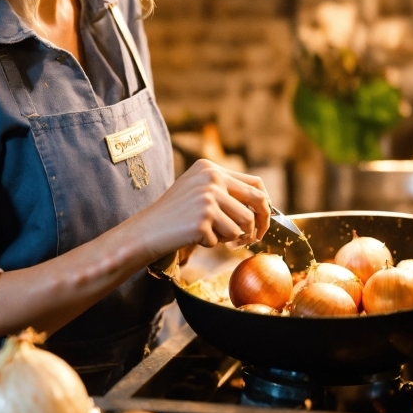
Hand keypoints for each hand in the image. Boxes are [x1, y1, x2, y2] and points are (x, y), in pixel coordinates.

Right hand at [138, 159, 271, 259]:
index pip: (254, 183)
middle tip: (256, 238)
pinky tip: (195, 237)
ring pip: (243, 225)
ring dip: (232, 237)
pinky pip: (224, 239)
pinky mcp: (203, 219)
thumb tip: (263, 206)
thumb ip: (225, 191)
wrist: (147, 229)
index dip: (265, 204)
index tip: (264, 219)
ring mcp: (207, 197)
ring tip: (212, 235)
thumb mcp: (198, 189)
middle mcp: (211, 178)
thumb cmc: (175, 214)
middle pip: (257, 202)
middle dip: (262, 224)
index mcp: (210, 168)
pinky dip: (213, 243)